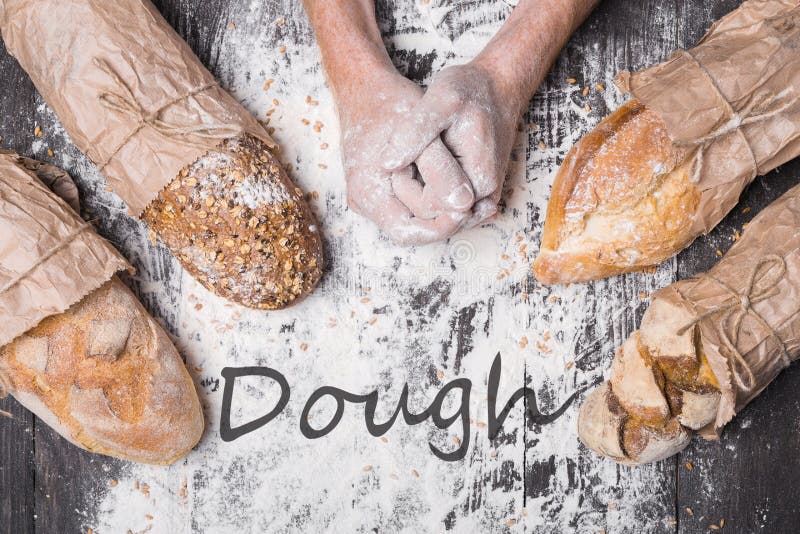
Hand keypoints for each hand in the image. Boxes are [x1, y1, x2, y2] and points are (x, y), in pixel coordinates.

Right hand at [338, 66, 475, 244]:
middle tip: (479, 206)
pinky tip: (455, 186)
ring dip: (440, 209)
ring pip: (411, 216)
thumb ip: (442, 172)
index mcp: (367, 194)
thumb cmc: (391, 105)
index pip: (408, 233)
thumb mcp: (422, 136)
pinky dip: (432, 196)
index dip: (442, 228)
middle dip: (444, 219)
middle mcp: (363, 201)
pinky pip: (408, 202)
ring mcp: (368, 195)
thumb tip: (467, 203)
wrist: (363, 84)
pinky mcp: (376, 186)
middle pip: (411, 228)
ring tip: (472, 197)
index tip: (469, 213)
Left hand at [381, 62, 525, 227]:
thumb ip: (414, 133)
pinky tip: (419, 168)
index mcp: (477, 178)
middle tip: (399, 159)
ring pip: (439, 215)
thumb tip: (385, 165)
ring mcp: (484, 197)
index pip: (427, 207)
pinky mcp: (479, 193)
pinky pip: (447, 207)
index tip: (394, 157)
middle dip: (410, 194)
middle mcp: (485, 196)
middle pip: (434, 217)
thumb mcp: (440, 101)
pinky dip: (429, 192)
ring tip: (410, 161)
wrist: (498, 85)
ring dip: (418, 195)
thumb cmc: (471, 90)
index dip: (404, 186)